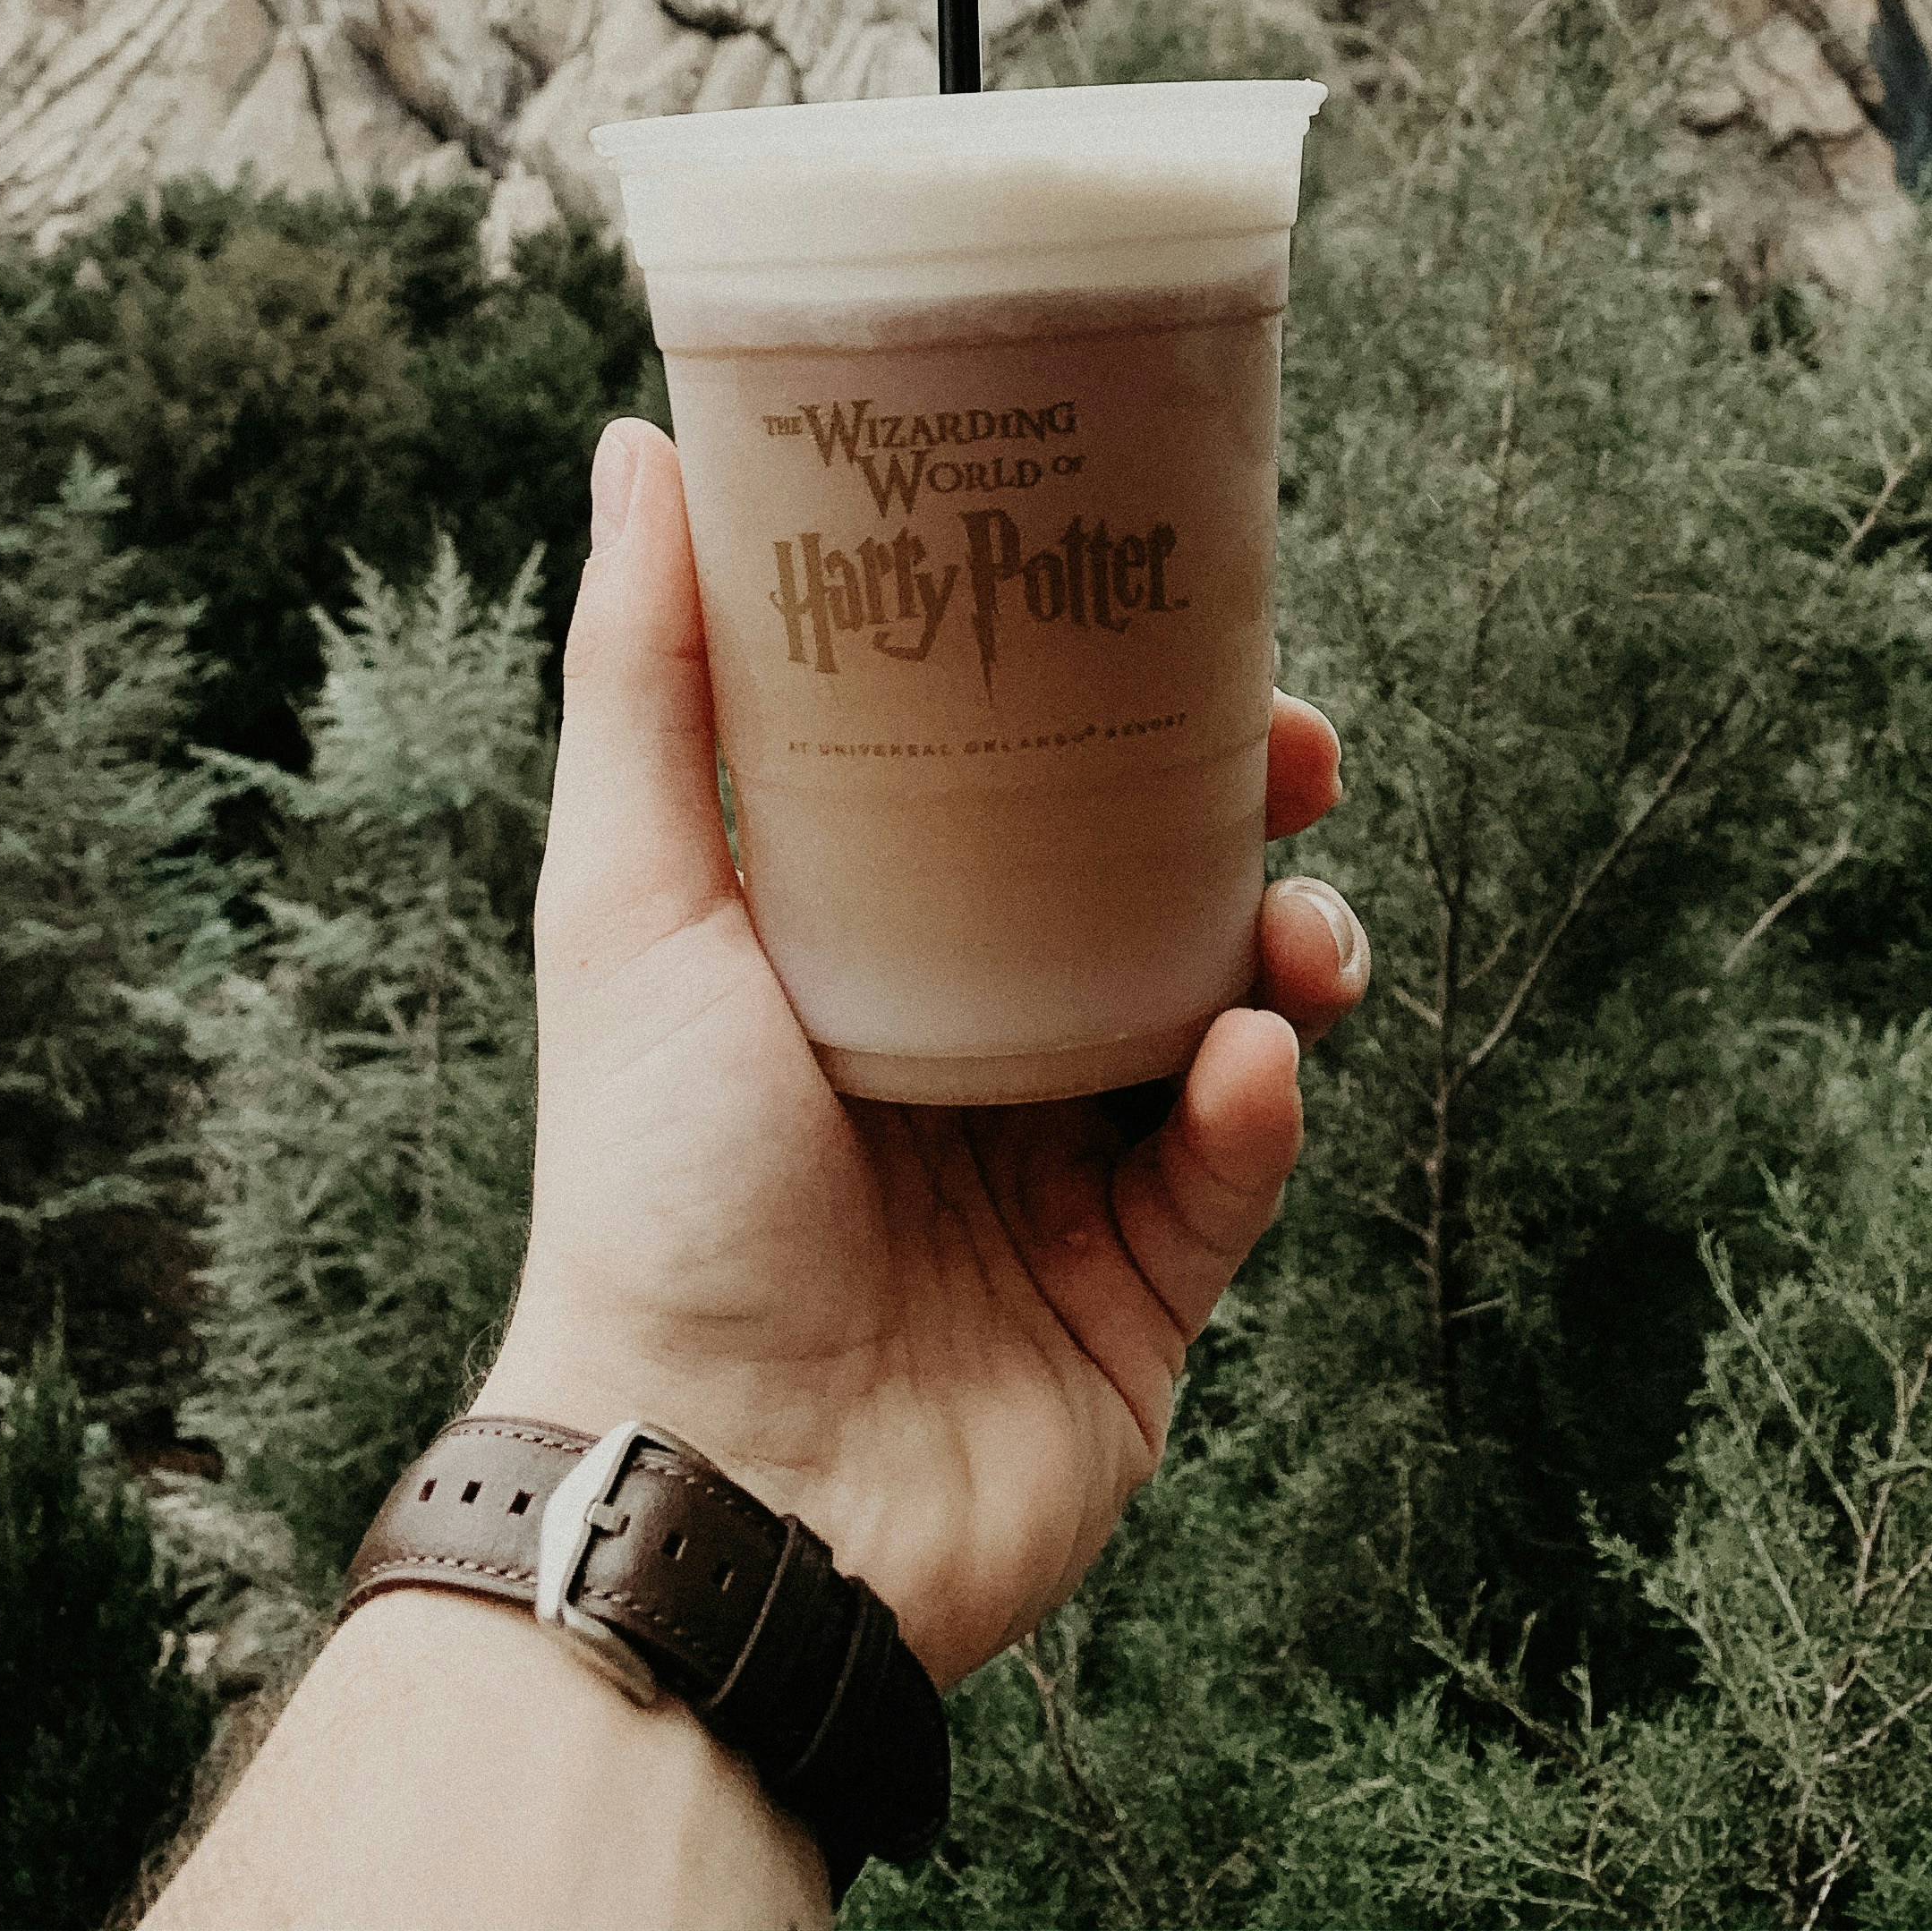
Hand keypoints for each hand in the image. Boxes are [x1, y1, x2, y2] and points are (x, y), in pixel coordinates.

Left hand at [475, 418, 1367, 1685]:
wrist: (722, 1488)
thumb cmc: (651, 1189)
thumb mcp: (635, 902)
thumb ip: (652, 683)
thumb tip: (640, 444)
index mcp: (869, 945)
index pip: (1013, 782)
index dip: (1106, 691)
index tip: (1175, 599)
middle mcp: (973, 1043)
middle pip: (1148, 879)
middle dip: (1241, 804)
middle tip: (1296, 751)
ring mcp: (1062, 1171)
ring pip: (1226, 1008)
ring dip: (1287, 945)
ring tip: (1293, 938)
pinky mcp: (1138, 1292)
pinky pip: (1234, 1169)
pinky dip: (1255, 1108)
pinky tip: (1242, 1069)